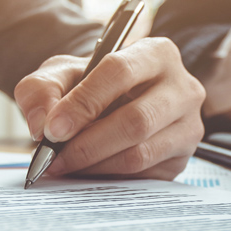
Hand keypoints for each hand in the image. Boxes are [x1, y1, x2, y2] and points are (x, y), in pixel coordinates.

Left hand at [14, 37, 205, 179]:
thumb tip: (42, 124)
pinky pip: (144, 175)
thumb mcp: (62, 74)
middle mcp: (183, 87)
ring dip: (95, 165)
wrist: (116, 105)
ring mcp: (188, 125)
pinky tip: (88, 172)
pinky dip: (109, 177)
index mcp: (156, 53)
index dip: (83, 103)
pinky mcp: (182, 157)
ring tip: (65, 166)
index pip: (120, 72)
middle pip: (135, 120)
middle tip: (54, 158)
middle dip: (87, 144)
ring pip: (140, 153)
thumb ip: (42, 89)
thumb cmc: (93, 85)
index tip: (53, 129)